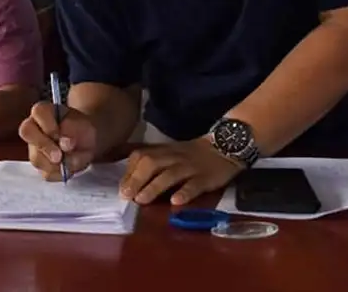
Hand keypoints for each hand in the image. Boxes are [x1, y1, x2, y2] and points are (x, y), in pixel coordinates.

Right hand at [19, 101, 97, 179]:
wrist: (85, 141)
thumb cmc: (82, 128)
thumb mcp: (85, 125)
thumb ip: (75, 132)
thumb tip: (65, 145)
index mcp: (44, 112)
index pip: (39, 112)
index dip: (47, 124)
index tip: (58, 134)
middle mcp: (34, 127)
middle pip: (27, 132)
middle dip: (44, 146)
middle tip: (59, 156)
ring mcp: (33, 147)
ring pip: (36, 157)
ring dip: (55, 163)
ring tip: (73, 161)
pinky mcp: (40, 164)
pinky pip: (45, 173)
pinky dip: (60, 173)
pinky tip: (69, 168)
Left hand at [120, 138, 242, 205]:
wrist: (226, 145)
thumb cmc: (194, 154)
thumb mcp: (171, 152)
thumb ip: (152, 161)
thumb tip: (129, 178)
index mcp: (164, 151)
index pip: (141, 156)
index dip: (129, 171)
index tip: (121, 189)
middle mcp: (174, 157)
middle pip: (151, 164)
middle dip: (136, 180)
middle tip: (126, 196)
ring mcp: (190, 167)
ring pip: (169, 174)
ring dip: (153, 187)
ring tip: (142, 201)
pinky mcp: (206, 177)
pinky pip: (194, 184)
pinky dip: (185, 192)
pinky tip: (176, 202)